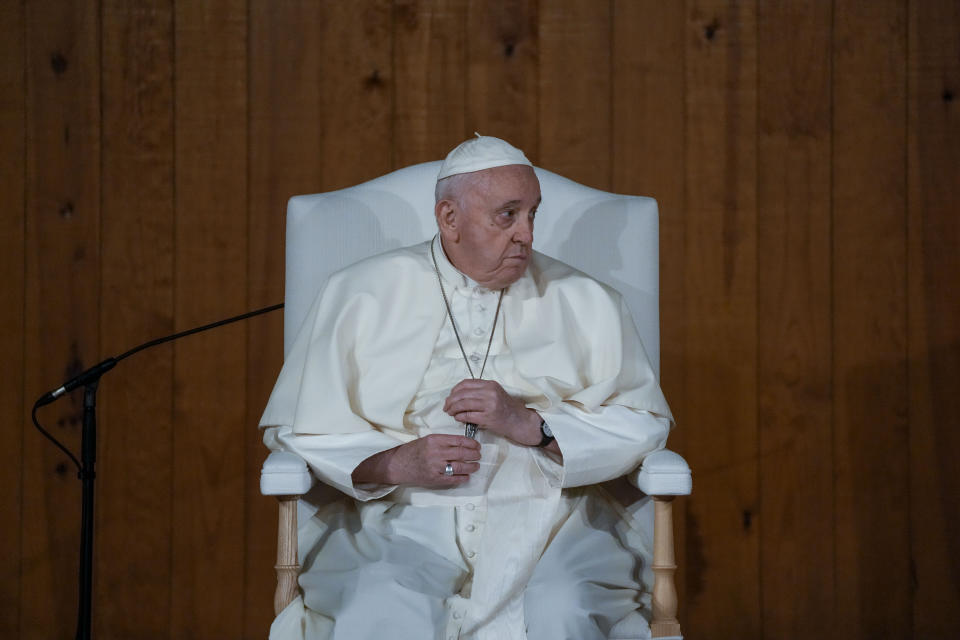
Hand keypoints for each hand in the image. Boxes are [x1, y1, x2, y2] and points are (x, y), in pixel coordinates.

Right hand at [352, 434, 479, 487]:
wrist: (397, 465)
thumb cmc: (413, 451)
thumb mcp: (427, 440)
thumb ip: (444, 441)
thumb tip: (463, 444)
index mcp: (435, 440)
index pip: (459, 440)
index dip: (471, 443)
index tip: (477, 445)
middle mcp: (436, 452)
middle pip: (462, 453)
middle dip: (474, 455)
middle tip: (479, 455)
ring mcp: (435, 467)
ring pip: (460, 467)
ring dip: (471, 467)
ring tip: (476, 466)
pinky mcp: (434, 479)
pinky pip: (453, 479)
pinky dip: (462, 478)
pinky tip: (467, 476)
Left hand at [443, 379, 541, 445]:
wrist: (519, 421)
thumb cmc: (505, 408)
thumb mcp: (494, 394)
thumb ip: (479, 392)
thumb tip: (458, 396)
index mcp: (490, 385)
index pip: (466, 383)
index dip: (454, 390)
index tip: (450, 396)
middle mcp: (489, 393)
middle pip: (462, 393)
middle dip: (450, 400)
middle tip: (446, 406)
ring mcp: (489, 405)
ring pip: (463, 404)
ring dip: (453, 409)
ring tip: (450, 413)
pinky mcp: (488, 417)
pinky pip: (467, 416)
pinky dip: (459, 417)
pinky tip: (457, 418)